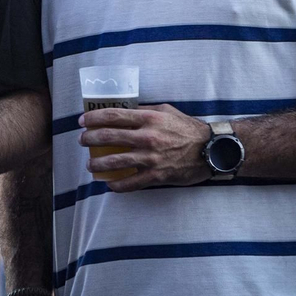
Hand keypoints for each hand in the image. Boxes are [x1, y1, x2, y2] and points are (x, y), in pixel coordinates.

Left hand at [80, 104, 210, 191]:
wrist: (212, 150)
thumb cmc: (188, 129)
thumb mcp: (167, 111)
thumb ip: (144, 111)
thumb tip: (123, 110)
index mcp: (149, 119)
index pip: (113, 116)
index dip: (93, 118)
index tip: (82, 121)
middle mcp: (147, 137)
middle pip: (108, 137)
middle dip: (90, 139)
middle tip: (82, 141)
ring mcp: (151, 158)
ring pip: (114, 161)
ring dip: (97, 163)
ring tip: (90, 164)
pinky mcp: (157, 176)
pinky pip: (130, 183)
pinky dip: (116, 185)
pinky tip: (109, 184)